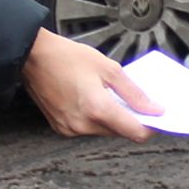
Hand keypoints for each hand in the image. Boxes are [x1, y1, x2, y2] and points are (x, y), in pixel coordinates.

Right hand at [23, 27, 155, 137]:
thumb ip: (134, 92)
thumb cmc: (65, 57)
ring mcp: (70, 128)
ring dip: (112, 118)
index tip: (157, 117)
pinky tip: (92, 98)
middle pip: (120, 132)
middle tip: (133, 99)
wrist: (31, 56)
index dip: (151, 127)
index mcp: (97, 109)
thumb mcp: (108, 68)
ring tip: (108, 94)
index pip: (135, 133)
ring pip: (104, 131)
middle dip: (130, 118)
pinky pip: (87, 128)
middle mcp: (82, 124)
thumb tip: (153, 108)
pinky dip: (95, 117)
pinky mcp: (61, 128)